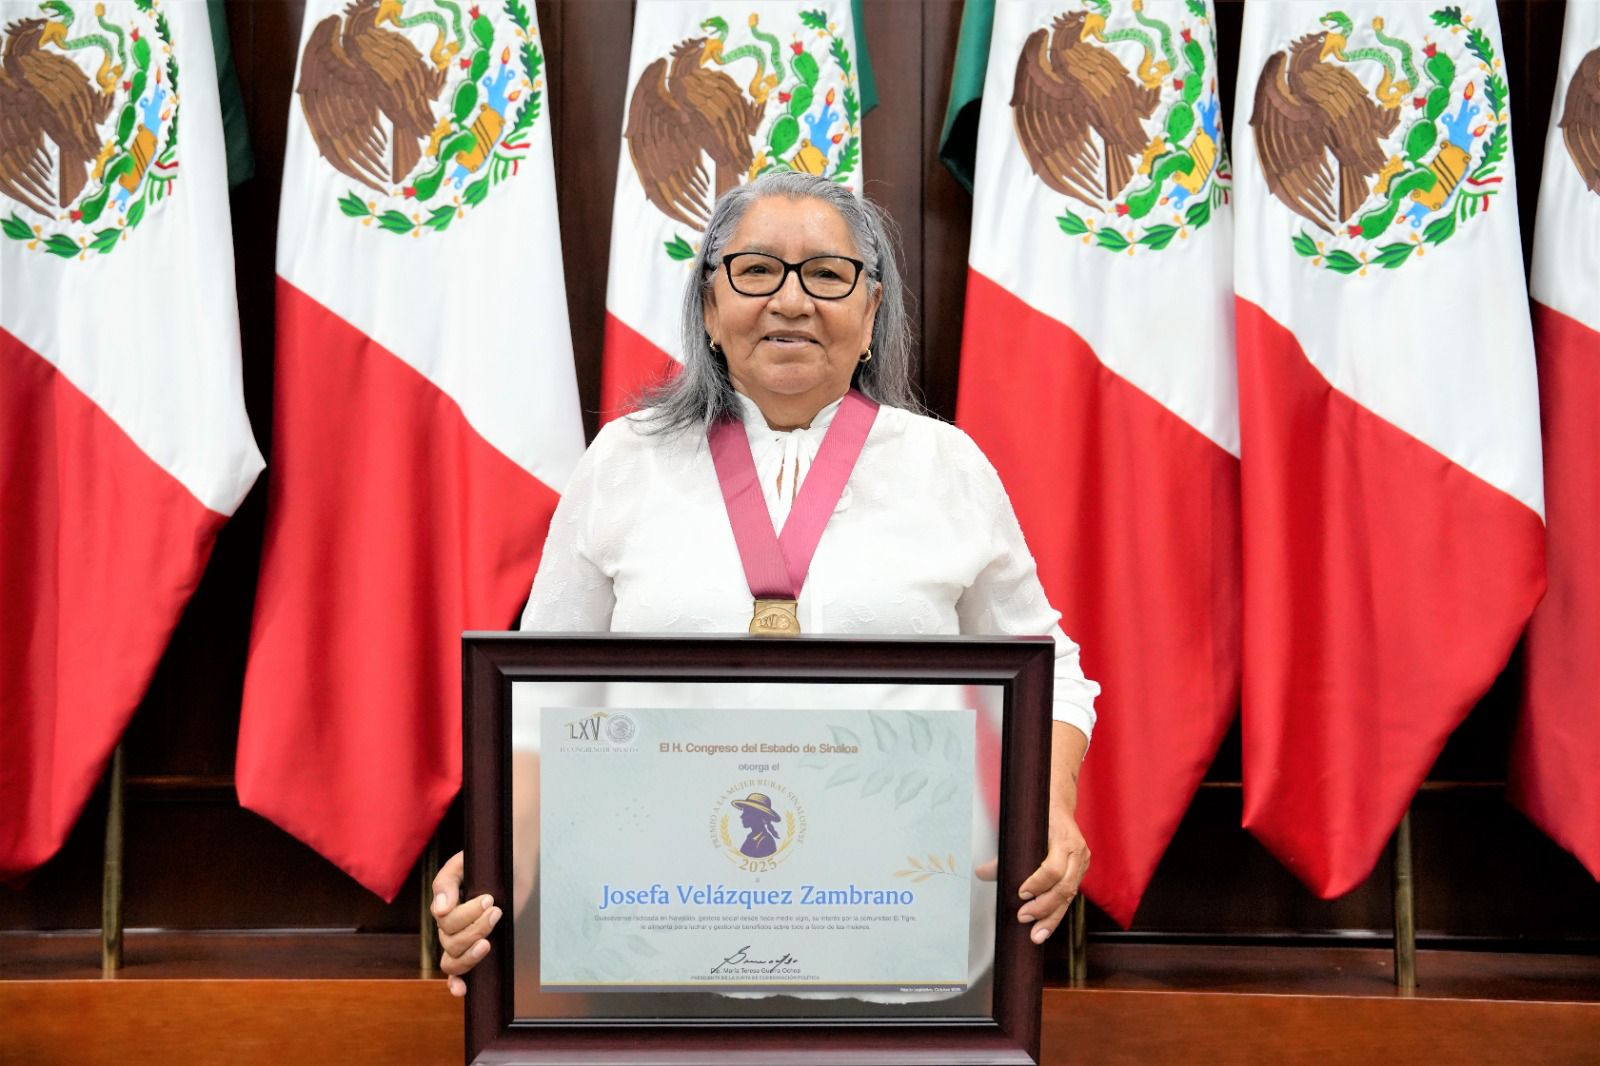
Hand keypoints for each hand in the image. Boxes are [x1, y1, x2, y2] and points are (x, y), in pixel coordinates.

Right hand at [431, 851, 501, 996]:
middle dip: (475, 928)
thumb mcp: (463, 864)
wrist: (511, 863)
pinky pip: (455, 975)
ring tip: (489, 940)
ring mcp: (462, 942)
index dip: (466, 915)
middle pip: (451, 942)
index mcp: (445, 907)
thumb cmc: (486, 863)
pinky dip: (456, 984)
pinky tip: (462, 990)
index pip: (446, 921)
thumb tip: (440, 910)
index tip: (489, 899)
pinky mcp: (475, 951)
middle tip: (496, 910)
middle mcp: (450, 928)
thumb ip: (446, 882)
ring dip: (470, 954)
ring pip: (452, 961)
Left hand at [973, 805, 1089, 945]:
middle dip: (1044, 907)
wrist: (1058, 802)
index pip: (1054, 868)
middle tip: (1022, 917)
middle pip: (1065, 887)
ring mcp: (1082, 864)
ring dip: (1052, 918)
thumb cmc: (1039, 814)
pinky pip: (1070, 896)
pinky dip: (1056, 913)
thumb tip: (983, 873)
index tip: (1020, 893)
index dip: (1037, 883)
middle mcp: (1078, 854)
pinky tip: (1044, 927)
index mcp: (1065, 840)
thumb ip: (1004, 853)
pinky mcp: (1080, 872)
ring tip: (1036, 935)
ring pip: (1070, 896)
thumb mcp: (1022, 828)